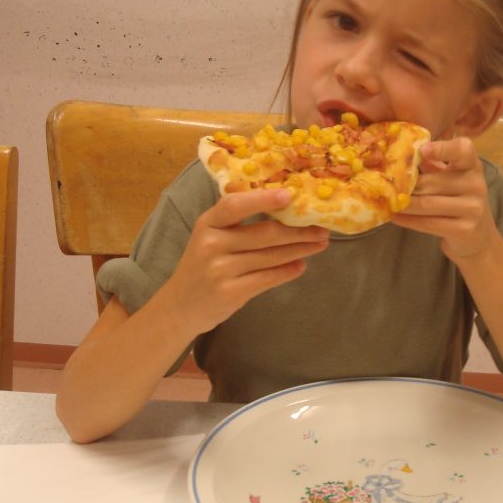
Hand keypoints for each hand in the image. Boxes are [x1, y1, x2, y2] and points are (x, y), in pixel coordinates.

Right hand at [167, 187, 328, 331]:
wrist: (180, 307)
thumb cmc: (203, 266)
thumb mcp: (210, 237)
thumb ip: (237, 224)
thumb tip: (284, 208)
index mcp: (207, 223)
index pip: (235, 205)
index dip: (263, 199)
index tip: (290, 195)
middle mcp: (212, 244)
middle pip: (264, 233)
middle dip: (298, 230)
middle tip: (322, 228)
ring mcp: (220, 270)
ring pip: (270, 256)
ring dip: (300, 250)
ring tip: (319, 244)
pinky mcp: (230, 293)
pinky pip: (267, 279)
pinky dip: (287, 272)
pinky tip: (301, 266)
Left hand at [392, 137, 496, 260]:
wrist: (478, 235)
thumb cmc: (456, 198)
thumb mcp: (449, 177)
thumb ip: (430, 165)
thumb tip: (398, 154)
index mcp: (471, 165)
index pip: (462, 150)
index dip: (442, 148)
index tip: (422, 150)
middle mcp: (476, 184)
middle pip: (432, 182)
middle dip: (406, 185)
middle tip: (385, 185)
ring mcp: (472, 208)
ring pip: (427, 204)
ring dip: (403, 203)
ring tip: (387, 201)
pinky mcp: (464, 229)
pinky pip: (428, 223)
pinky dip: (408, 220)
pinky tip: (395, 216)